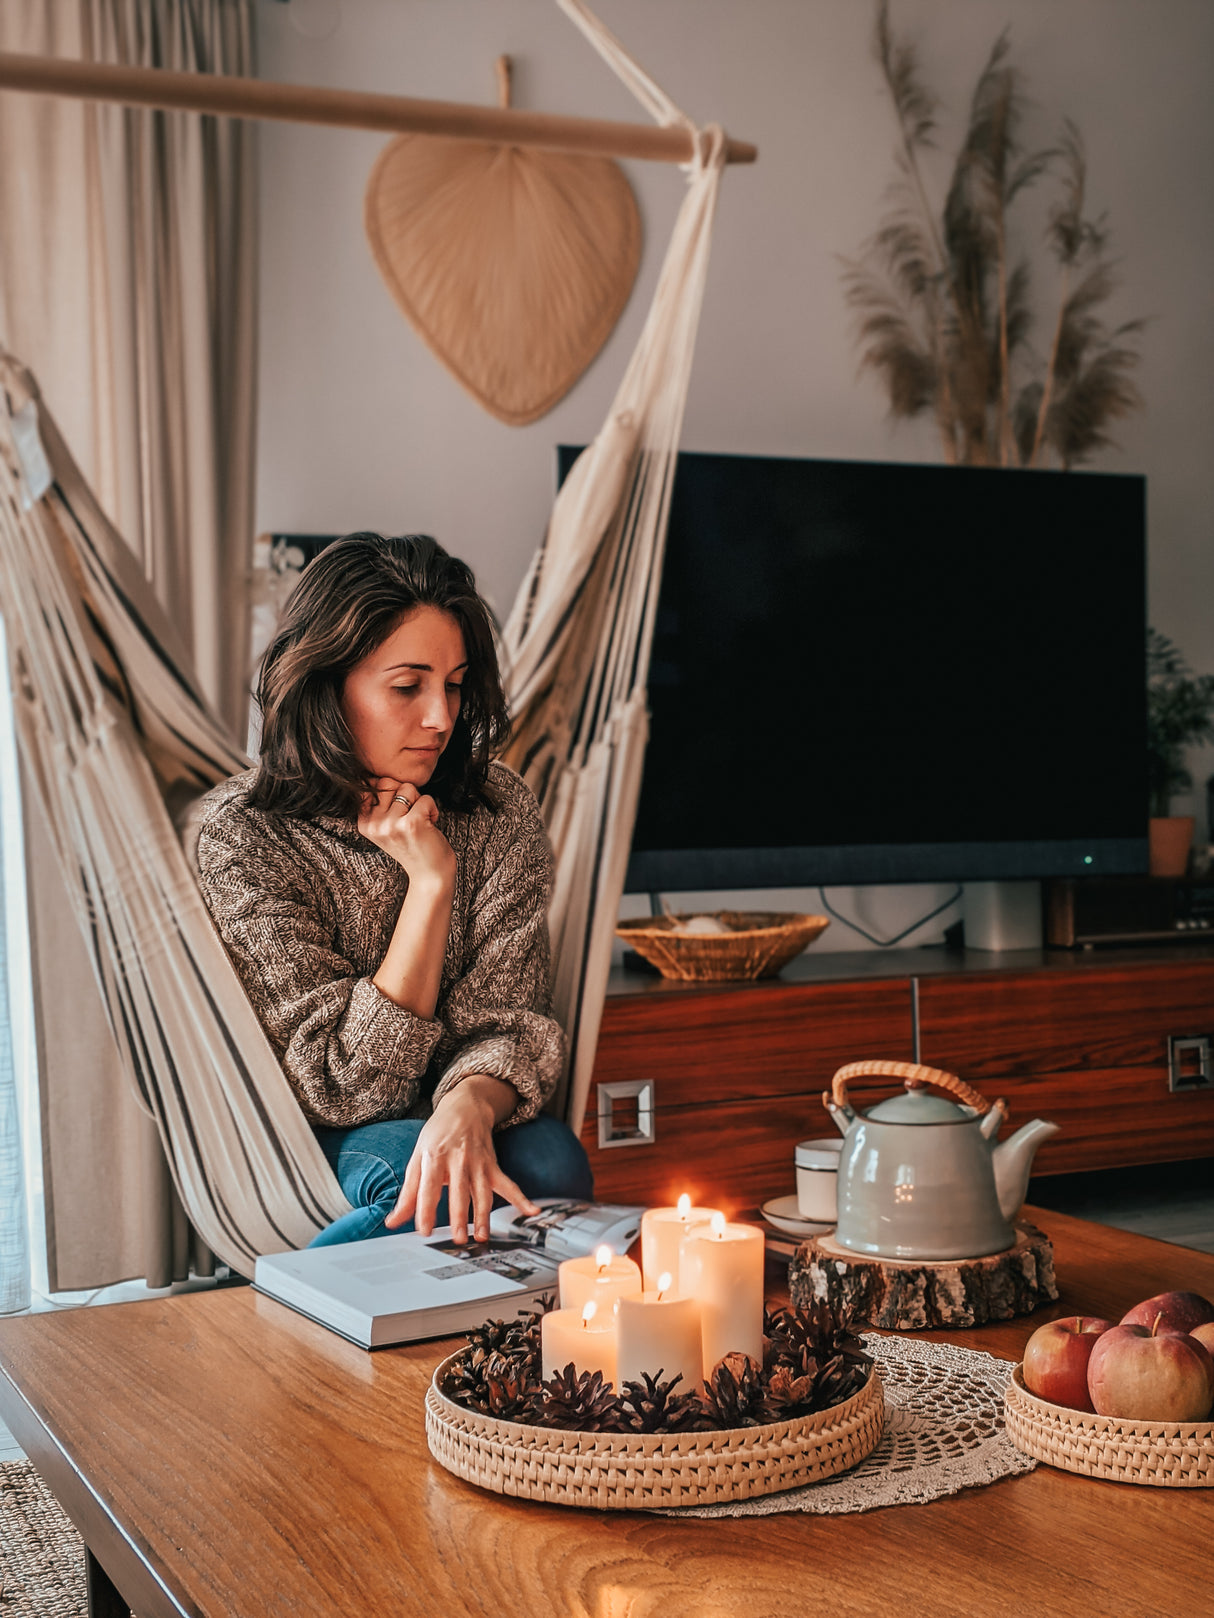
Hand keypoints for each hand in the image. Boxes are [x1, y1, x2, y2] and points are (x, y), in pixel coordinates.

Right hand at [358, 779, 454, 889]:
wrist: (430, 875)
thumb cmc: (412, 846)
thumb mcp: (386, 827)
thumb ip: (379, 803)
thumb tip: (374, 776)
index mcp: (364, 824)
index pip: (369, 786)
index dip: (389, 791)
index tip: (397, 810)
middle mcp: (374, 825)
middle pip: (388, 782)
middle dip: (405, 794)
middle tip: (410, 815)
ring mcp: (391, 825)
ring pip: (408, 788)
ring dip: (420, 802)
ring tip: (420, 821)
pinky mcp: (411, 824)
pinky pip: (426, 798)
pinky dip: (433, 809)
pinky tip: (430, 826)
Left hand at [385, 1078, 539, 1242]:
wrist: (466, 1107)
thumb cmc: (438, 1135)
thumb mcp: (417, 1158)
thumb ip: (408, 1193)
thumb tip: (392, 1221)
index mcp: (434, 1157)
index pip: (429, 1186)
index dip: (426, 1209)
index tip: (424, 1231)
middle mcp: (458, 1159)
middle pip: (459, 1191)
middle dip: (459, 1215)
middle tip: (457, 1238)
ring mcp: (478, 1163)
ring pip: (482, 1192)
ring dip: (484, 1215)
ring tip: (481, 1236)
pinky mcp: (492, 1166)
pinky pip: (508, 1184)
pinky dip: (521, 1198)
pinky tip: (532, 1210)